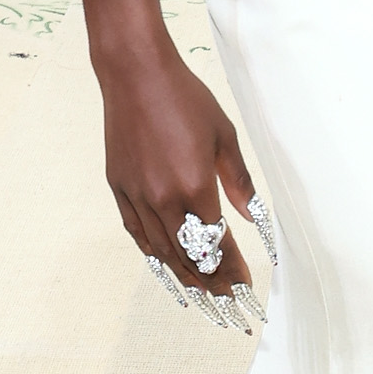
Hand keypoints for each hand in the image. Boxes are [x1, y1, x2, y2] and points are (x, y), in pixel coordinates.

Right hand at [99, 43, 255, 302]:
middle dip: (211, 282)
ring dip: (183, 275)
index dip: (233, 270)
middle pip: (188, 257)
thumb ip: (239, 183)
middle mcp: (162, 198)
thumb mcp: (224, 137)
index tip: (245, 287)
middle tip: (227, 299)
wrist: (135, 74)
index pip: (217, 245)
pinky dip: (154, 254)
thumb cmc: (184, 98)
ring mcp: (137, 195)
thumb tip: (253, 218)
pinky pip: (137, 233)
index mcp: (194, 186)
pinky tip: (166, 264)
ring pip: (160, 252)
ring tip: (201, 291)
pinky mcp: (119, 188)